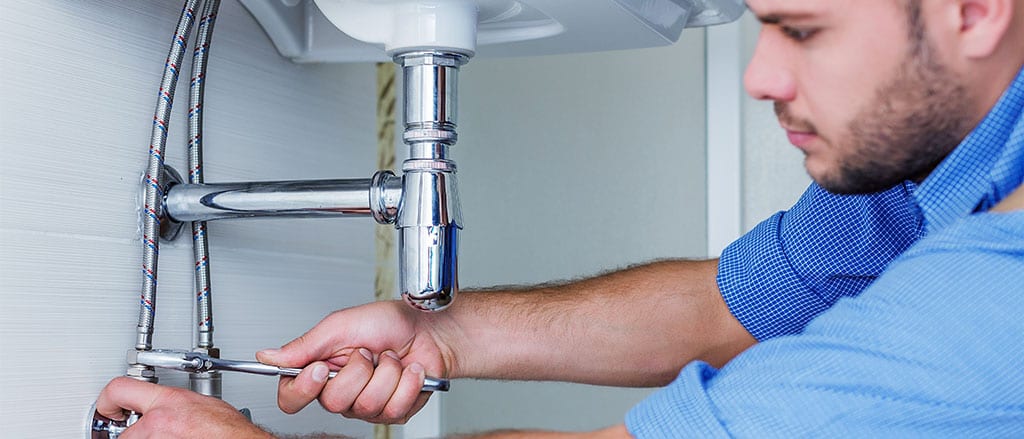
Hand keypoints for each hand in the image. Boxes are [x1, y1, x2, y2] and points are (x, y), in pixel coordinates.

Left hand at [96, 377, 271, 437]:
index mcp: (168, 402)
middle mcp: (157, 423)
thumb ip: (175, 403)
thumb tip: (163, 407)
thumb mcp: (201, 403)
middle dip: (134, 434)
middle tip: (149, 433)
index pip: (119, 389)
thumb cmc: (230, 431)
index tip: (108, 408)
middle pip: (124, 431)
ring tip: (174, 438)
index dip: (108, 401)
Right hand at [256, 300, 450, 423]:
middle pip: (333, 402)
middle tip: (368, 352)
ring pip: (367, 405)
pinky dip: (408, 382)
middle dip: (358, 371)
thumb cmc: (388, 322)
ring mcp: (367, 405)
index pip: (291, 397)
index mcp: (321, 369)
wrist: (429, 329)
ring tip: (391, 357)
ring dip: (387, 373)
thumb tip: (267, 356)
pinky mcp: (394, 412)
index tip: (321, 369)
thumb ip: (304, 345)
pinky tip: (409, 370)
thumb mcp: (340, 325)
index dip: (303, 389)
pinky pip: (395, 408)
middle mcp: (341, 391)